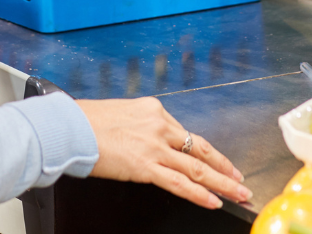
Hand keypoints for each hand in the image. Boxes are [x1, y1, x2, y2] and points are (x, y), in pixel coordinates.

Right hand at [75, 96, 249, 210]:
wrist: (70, 126)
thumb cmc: (87, 121)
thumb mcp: (121, 115)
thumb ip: (140, 128)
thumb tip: (145, 143)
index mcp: (154, 111)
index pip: (186, 135)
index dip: (206, 152)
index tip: (218, 161)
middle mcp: (160, 125)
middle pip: (201, 149)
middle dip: (225, 167)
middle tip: (241, 179)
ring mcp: (155, 146)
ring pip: (197, 167)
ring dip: (221, 183)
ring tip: (238, 193)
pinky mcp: (145, 165)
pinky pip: (179, 182)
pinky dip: (199, 193)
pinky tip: (213, 201)